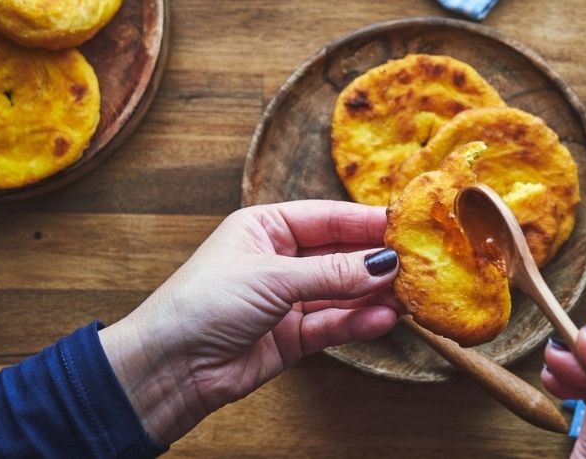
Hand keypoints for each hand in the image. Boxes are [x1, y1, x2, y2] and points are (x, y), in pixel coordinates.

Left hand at [99, 201, 398, 445]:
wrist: (167, 368)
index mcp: (264, 227)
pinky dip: (358, 322)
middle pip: (338, 254)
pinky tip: (384, 318)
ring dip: (372, 294)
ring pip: (340, 292)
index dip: (365, 221)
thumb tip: (384, 262)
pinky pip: (332, 324)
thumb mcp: (272, 278)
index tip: (406, 224)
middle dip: (375, 260)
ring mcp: (285, 300)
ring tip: (410, 294)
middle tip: (418, 262)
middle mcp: (278, 260)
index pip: (326, 217)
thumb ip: (332, 273)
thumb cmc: (203, 304)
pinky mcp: (290, 338)